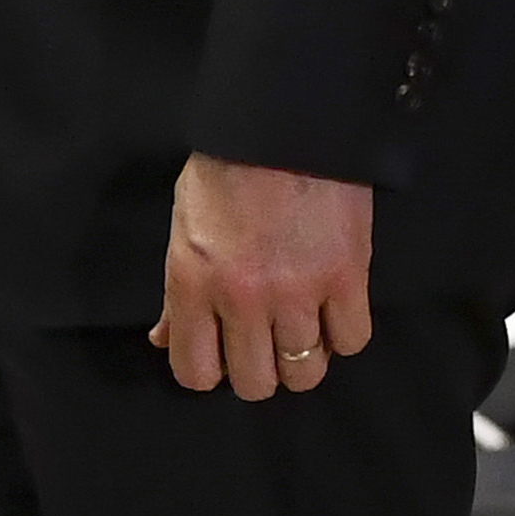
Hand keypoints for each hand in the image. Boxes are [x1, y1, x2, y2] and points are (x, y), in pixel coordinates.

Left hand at [155, 154, 374, 396]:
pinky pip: (351, 343)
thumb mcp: (182, 227)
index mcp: (192, 282)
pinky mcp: (348, 281)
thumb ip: (175, 292)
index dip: (208, 371)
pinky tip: (331, 311)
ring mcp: (298, 293)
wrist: (283, 131)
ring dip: (302, 358)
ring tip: (299, 330)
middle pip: (255, 384)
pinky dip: (342, 334)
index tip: (219, 357)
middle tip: (263, 344)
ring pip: (305, 374)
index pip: (195, 371)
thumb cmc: (223, 173)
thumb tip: (163, 340)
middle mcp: (242, 299)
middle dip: (257, 370)